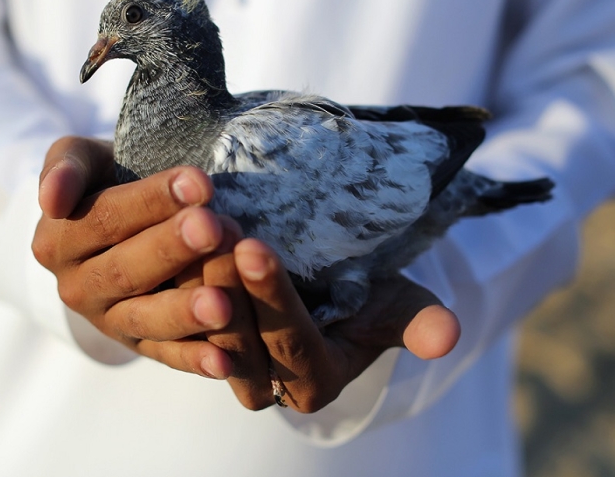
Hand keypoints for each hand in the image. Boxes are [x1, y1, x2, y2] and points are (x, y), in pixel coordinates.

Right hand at [32, 136, 238, 379]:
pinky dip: (193, 361)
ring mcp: (108, 320)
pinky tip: (224, 363)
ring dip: (183, 314)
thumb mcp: (79, 161)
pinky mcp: (137, 345)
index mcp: (59, 239)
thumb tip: (51, 199)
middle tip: (213, 230)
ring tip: (221, 305)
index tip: (200, 182)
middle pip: (126, 269)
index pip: (108, 216)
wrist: (110, 225)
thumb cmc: (106, 180)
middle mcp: (78, 286)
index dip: (153, 200)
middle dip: (172, 250)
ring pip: (144, 318)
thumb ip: (65, 168)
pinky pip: (165, 355)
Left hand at [185, 239, 460, 411]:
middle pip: (239, 334)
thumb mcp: (398, 306)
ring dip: (192, 276)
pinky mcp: (198, 340)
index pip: (291, 340)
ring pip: (200, 325)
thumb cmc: (368, 297)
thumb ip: (418, 322)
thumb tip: (448, 336)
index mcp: (313, 384)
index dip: (272, 297)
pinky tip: (165, 235)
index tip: (256, 248)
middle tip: (212, 231)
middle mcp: (265, 386)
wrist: (330, 290)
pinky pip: (177, 314)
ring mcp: (227, 364)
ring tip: (187, 228)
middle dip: (224, 282)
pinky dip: (173, 277)